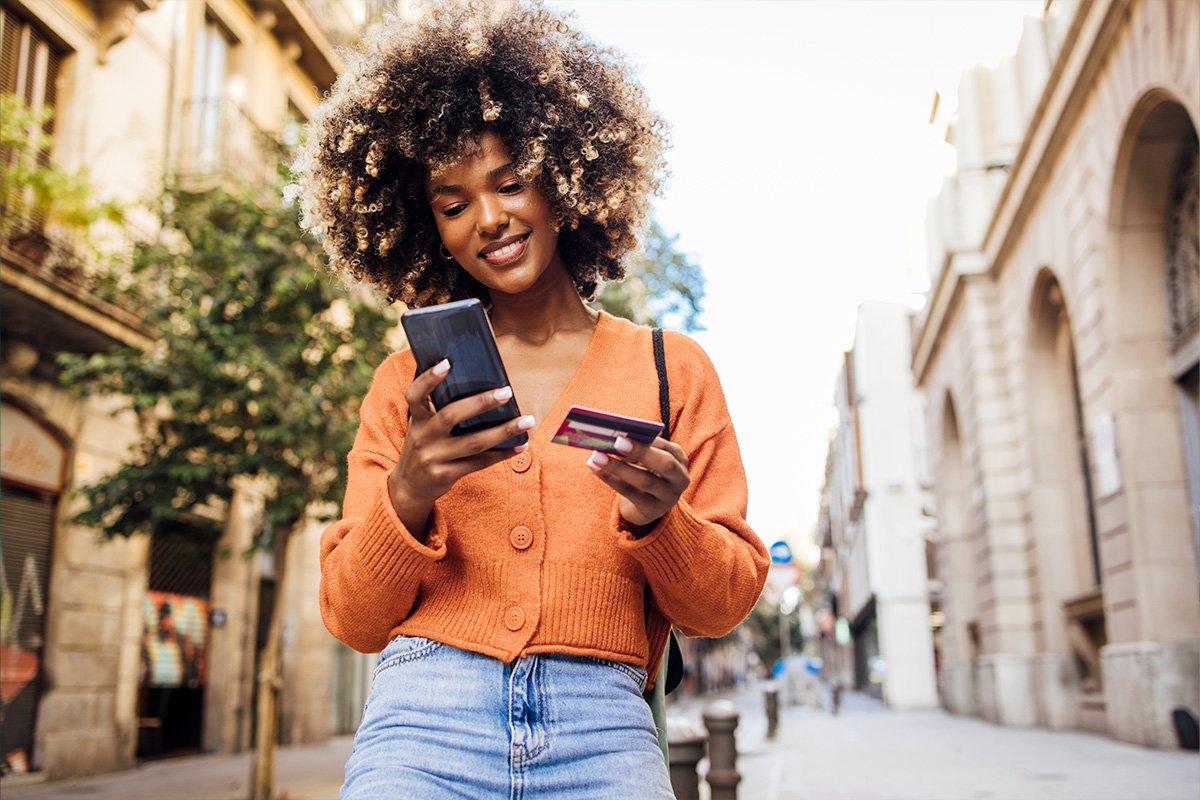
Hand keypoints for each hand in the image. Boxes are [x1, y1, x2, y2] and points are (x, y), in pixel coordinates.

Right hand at [389, 359, 534, 535]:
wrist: (408, 488)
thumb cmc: (423, 447)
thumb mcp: (421, 427)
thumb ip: (437, 409)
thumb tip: (475, 384)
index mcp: (417, 420)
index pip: (415, 395)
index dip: (428, 379)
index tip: (446, 363)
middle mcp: (423, 437)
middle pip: (451, 416)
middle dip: (481, 402)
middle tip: (507, 392)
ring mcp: (434, 458)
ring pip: (473, 442)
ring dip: (503, 431)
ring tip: (527, 421)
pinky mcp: (445, 475)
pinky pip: (479, 463)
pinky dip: (502, 454)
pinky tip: (520, 445)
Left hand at [586, 435, 689, 528]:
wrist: (648, 507)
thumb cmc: (646, 473)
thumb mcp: (649, 459)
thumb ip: (640, 447)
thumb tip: (617, 435)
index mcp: (680, 460)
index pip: (670, 448)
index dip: (651, 440)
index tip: (630, 432)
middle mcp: (680, 480)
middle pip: (665, 464)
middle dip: (641, 451)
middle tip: (617, 442)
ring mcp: (668, 498)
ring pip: (644, 480)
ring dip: (618, 466)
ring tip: (597, 456)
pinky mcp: (652, 510)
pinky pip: (629, 493)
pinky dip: (610, 479)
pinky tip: (595, 468)